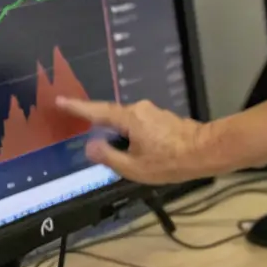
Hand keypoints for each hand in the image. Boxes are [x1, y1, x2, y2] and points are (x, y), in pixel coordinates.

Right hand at [56, 96, 210, 184]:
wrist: (205, 152)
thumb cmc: (169, 161)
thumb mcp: (134, 166)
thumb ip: (109, 156)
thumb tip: (90, 147)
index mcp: (130, 118)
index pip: (97, 111)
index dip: (77, 107)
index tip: (60, 100)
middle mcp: (140, 110)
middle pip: (112, 117)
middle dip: (101, 129)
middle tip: (91, 142)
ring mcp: (153, 113)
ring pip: (127, 124)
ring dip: (120, 137)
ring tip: (122, 158)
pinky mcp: (163, 119)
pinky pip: (139, 126)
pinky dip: (132, 137)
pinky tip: (138, 154)